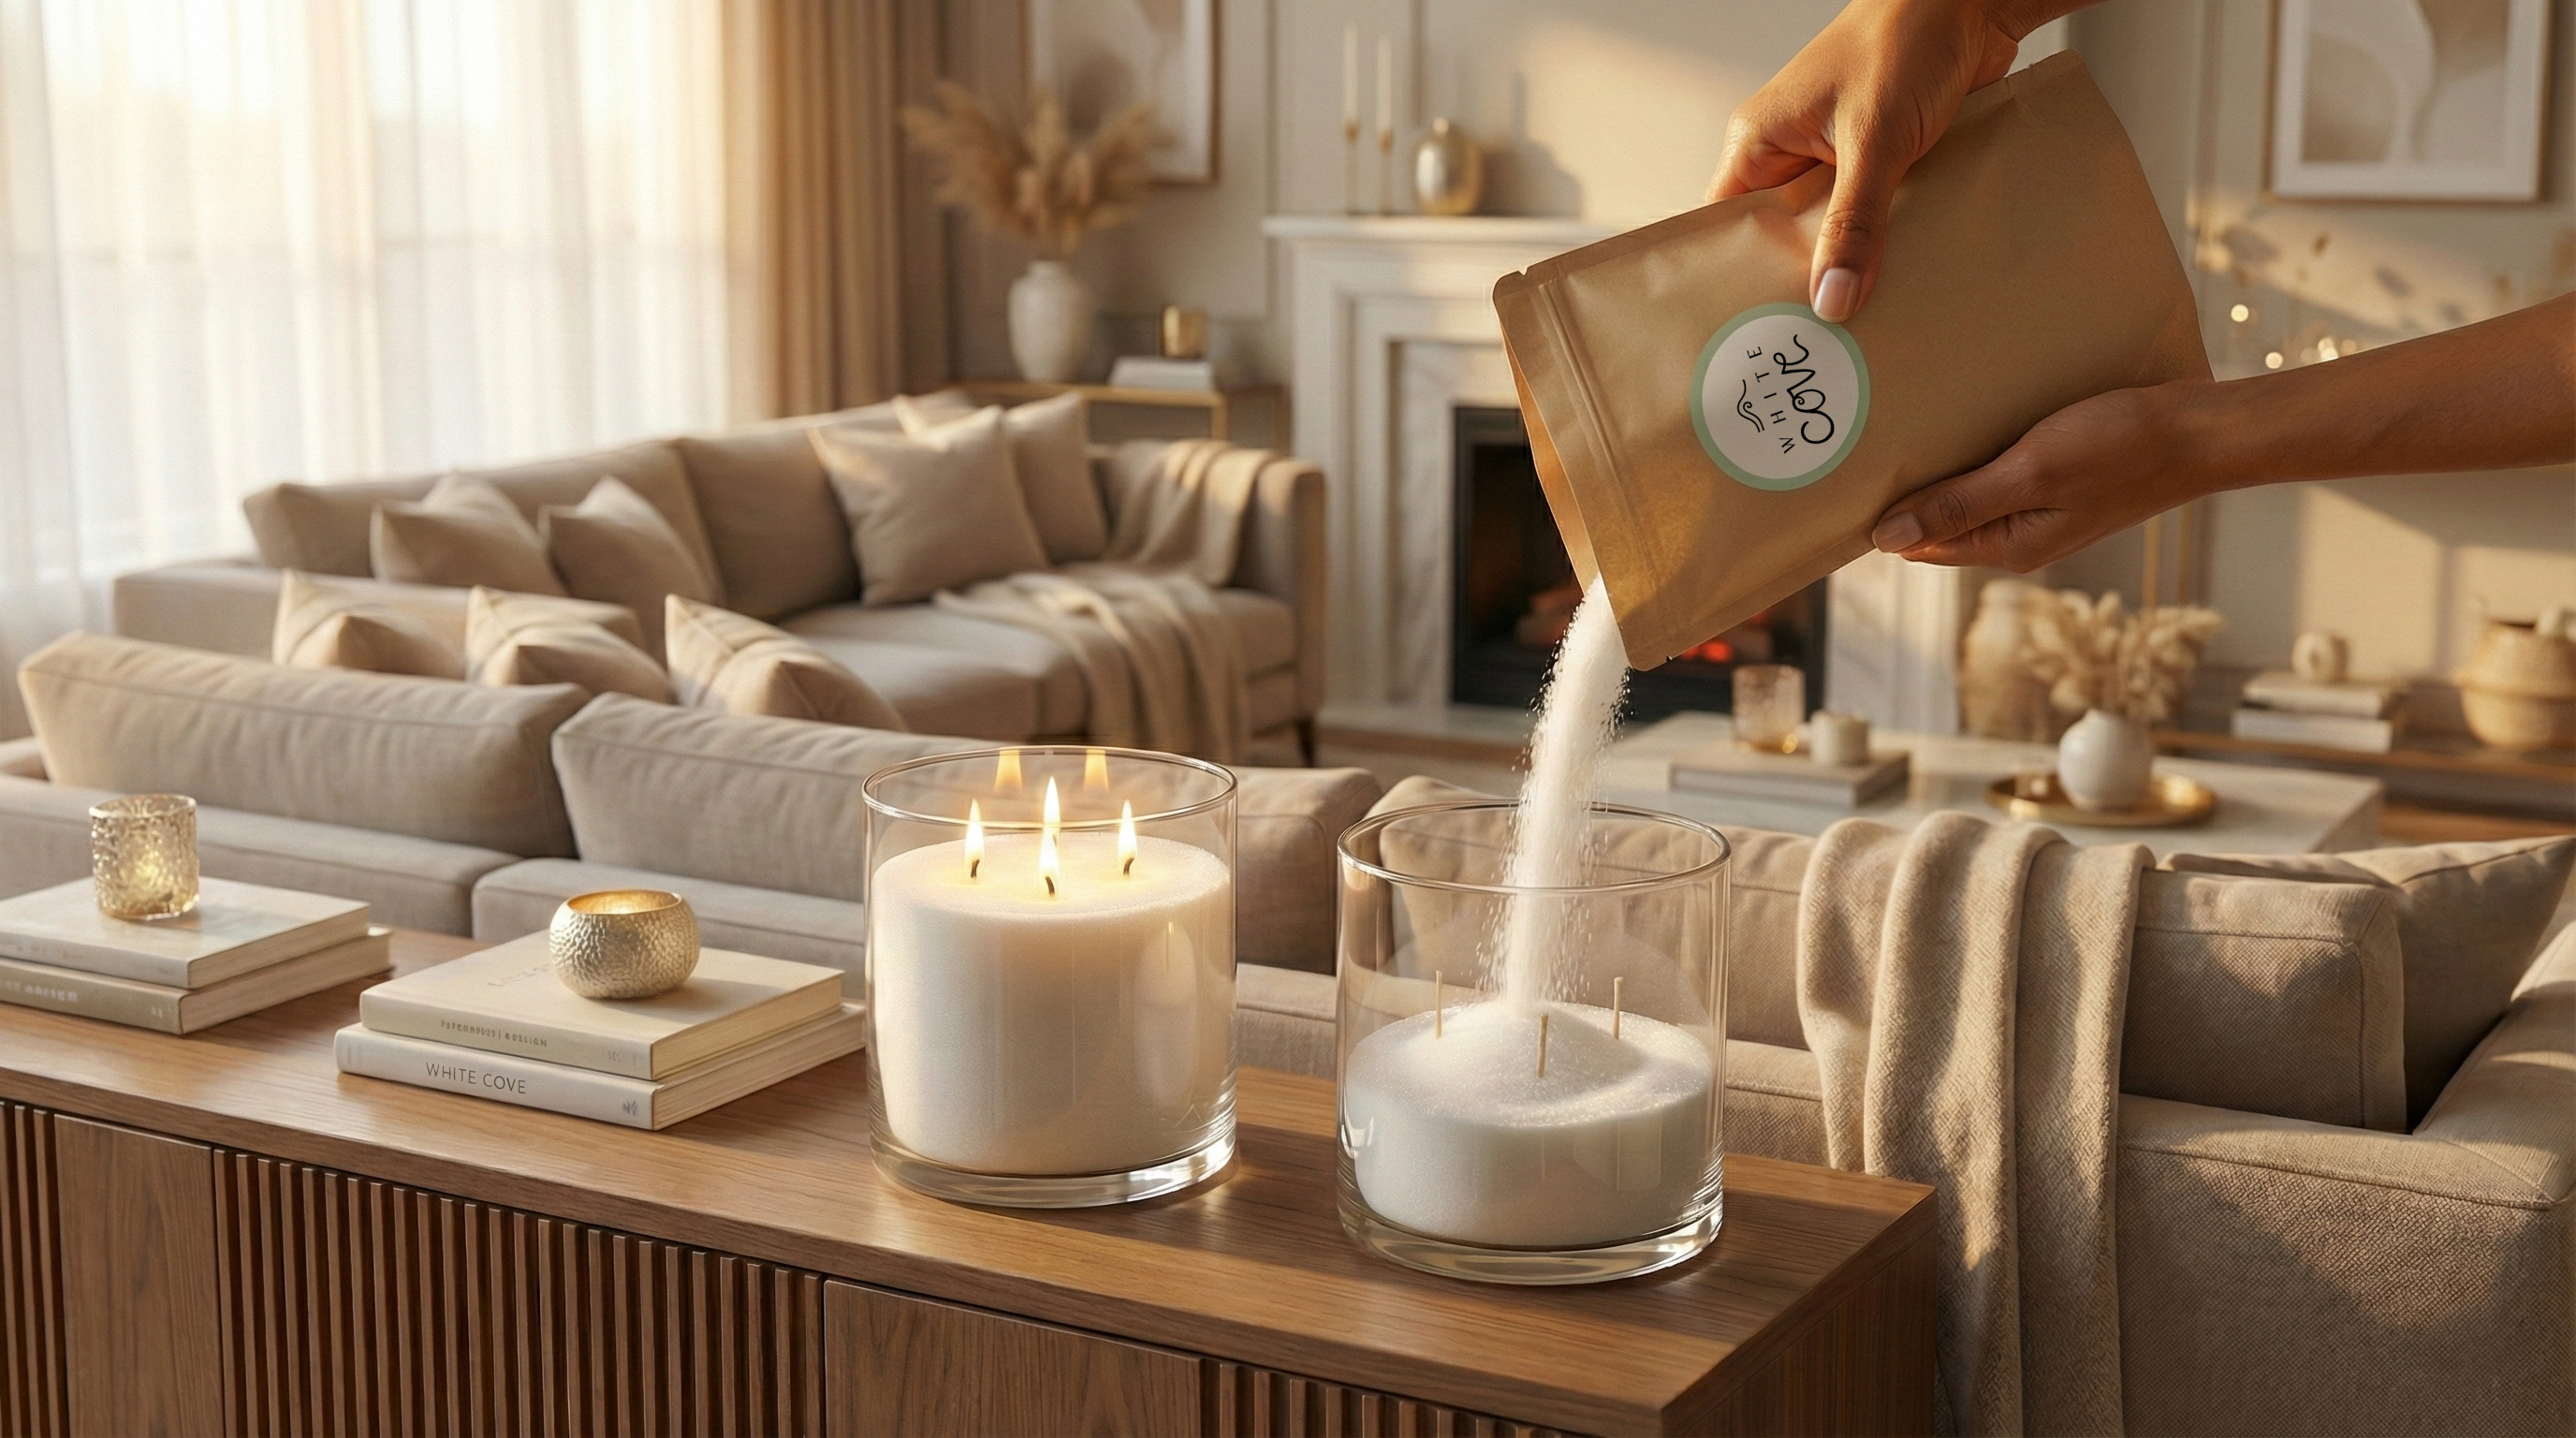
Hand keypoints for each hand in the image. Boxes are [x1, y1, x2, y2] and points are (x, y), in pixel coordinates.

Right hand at [1707, 0, 2063, 321]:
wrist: (1973, 3)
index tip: (1748, 325)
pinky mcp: (1879, 159)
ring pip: (1830, 229)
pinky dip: (1884, 240)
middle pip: (1781, 236)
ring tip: (1856, 316)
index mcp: (1761, 140)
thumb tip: (1832, 298)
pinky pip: (1871, 215)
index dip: (1733, 273)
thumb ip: (1853, 224)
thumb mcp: (1873, 141)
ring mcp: (1836, 155)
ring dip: (1849, 260)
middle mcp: (1791, 150)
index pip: (1726, 222)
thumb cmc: (1904, 39)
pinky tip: (1895, 274)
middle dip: (1799, 279)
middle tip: (1811, 335)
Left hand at [1867, 382, 2216, 571]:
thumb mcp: (2030, 473)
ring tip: (1895, 426)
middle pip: (1941, 519)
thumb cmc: (2121, 447)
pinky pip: (2000, 469)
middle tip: (1858, 446)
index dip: (1881, 519)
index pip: (1920, 545)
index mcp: (2008, 545)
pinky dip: (1974, 449)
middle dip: (1904, 491)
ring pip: (1970, 490)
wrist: (2201, 428)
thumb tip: (1886, 539)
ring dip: (1939, 466)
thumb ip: (1959, 504)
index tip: (1842, 486)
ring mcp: (2041, 507)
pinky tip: (1956, 417)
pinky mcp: (2059, 477)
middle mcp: (2020, 534)